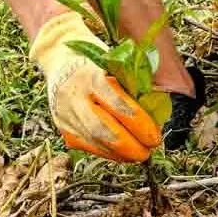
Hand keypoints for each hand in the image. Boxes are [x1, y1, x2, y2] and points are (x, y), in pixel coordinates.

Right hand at [29, 12, 160, 161]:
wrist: (60, 61)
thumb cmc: (96, 62)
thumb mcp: (113, 65)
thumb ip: (131, 85)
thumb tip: (157, 110)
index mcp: (91, 76)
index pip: (116, 103)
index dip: (138, 122)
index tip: (155, 134)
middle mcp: (75, 96)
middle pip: (103, 128)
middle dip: (130, 144)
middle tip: (149, 149)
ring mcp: (66, 114)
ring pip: (94, 141)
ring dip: (120, 153)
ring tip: (140, 155)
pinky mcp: (63, 127)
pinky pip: (87, 146)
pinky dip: (108, 153)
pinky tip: (123, 155)